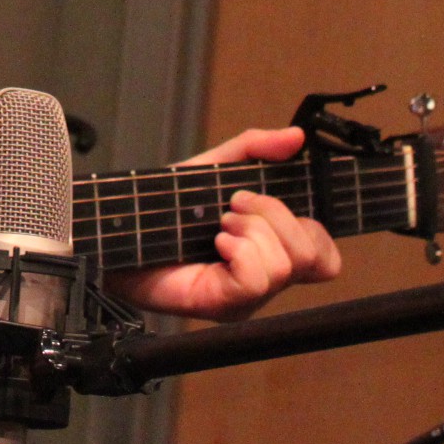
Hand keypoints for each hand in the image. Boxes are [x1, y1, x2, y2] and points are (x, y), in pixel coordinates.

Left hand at [105, 126, 339, 321]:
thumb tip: (296, 137)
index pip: (325, 256)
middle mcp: (265, 277)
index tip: (267, 197)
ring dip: (251, 231)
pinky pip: (255, 281)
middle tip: (234, 206)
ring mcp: (246, 297)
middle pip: (315, 258)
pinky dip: (239, 252)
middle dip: (276, 216)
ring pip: (285, 266)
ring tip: (218, 225)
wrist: (118, 228)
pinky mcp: (222, 305)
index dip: (313, 228)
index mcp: (271, 249)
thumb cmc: (164, 207)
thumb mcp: (213, 168)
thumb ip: (255, 149)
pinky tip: (215, 244)